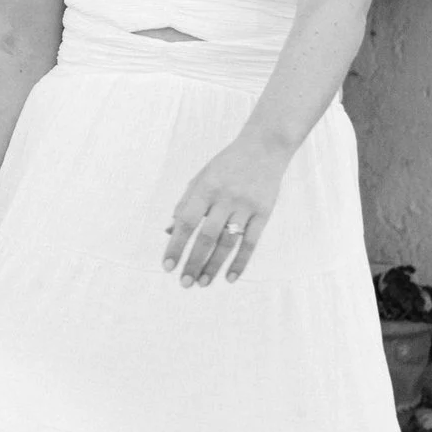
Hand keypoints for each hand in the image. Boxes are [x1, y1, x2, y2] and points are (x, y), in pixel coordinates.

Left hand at [163, 135, 288, 287]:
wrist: (264, 147)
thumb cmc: (227, 165)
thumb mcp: (202, 177)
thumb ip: (185, 203)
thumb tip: (169, 232)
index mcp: (205, 187)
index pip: (186, 222)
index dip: (176, 245)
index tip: (167, 266)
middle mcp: (225, 197)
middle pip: (207, 237)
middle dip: (194, 262)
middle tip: (185, 283)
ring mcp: (246, 205)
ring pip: (228, 243)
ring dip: (214, 266)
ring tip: (203, 283)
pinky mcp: (264, 212)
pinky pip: (251, 242)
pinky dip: (240, 262)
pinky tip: (230, 278)